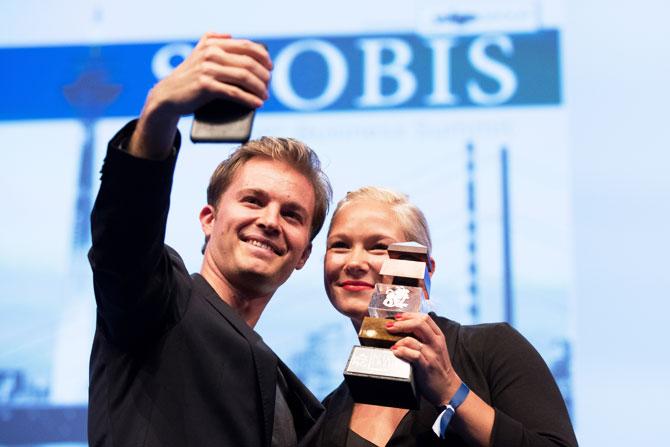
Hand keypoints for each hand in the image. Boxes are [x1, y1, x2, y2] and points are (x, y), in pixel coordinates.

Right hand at [130, 32, 272, 158]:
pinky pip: (234, 92)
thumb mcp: (198, 54)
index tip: (270, 67)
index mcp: (213, 44)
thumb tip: (229, 35)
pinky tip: (257, 104)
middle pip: (248, 63)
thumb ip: (212, 41)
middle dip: (263, 75)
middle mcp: (211, 53)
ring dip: (259, 88)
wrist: (168, 95)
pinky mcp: (206, 86)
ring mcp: (208, 69)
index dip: (262, 56)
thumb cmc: (189, 77)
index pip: (246, 46)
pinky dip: (249, 99)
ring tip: (265, 96)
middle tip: (268, 86)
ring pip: (243, 77)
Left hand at [387, 312, 461, 405]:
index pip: (425, 318)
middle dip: (401, 323)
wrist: (448, 387)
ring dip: (398, 340)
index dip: (409, 315)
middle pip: (419, 324)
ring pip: (413, 340)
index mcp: (438, 336)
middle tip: (389, 326)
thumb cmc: (437, 367)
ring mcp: (432, 354)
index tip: (397, 316)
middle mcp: (436, 343)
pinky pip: (413, 355)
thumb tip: (403, 328)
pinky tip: (395, 352)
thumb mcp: (433, 348)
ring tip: (391, 344)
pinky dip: (402, 352)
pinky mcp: (427, 366)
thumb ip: (422, 338)